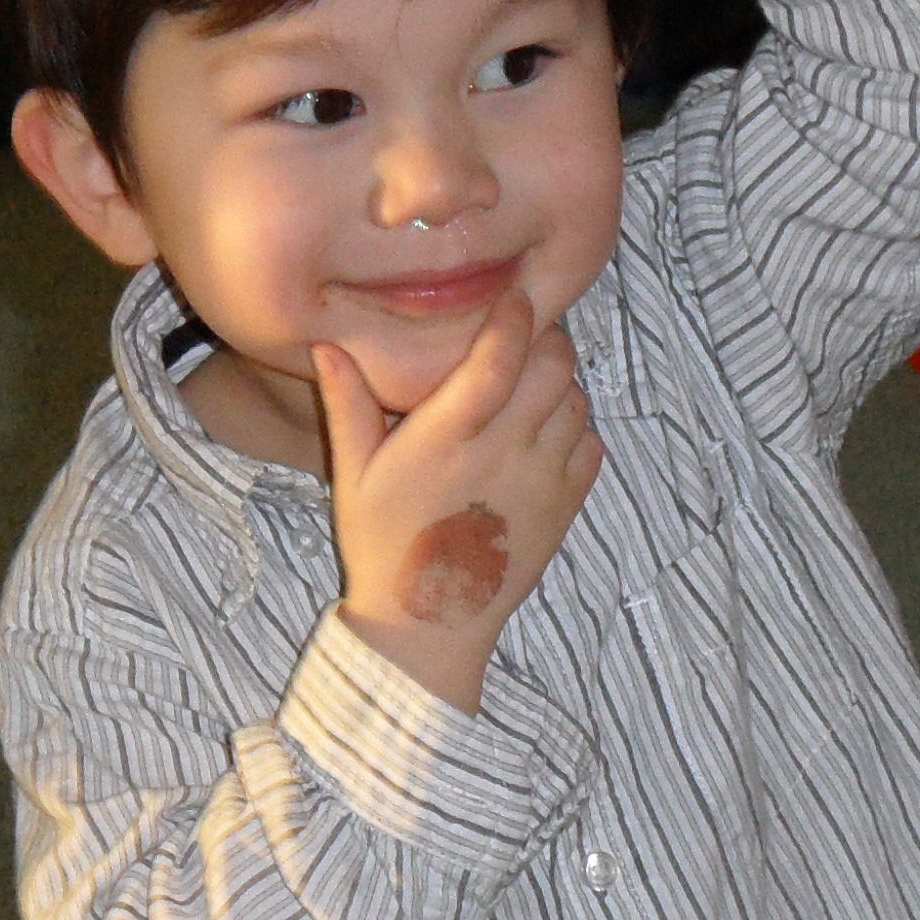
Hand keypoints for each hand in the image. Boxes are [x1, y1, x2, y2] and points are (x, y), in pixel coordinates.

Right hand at [318, 289, 602, 715]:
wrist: (431, 625)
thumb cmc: (382, 544)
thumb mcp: (353, 474)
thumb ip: (347, 405)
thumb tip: (327, 344)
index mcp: (448, 439)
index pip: (497, 358)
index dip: (512, 316)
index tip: (510, 295)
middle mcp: (504, 453)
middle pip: (553, 367)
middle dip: (543, 340)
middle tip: (519, 339)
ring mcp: (543, 481)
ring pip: (577, 399)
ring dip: (559, 381)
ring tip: (527, 387)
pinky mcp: (567, 507)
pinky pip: (592, 442)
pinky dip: (577, 424)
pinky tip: (542, 432)